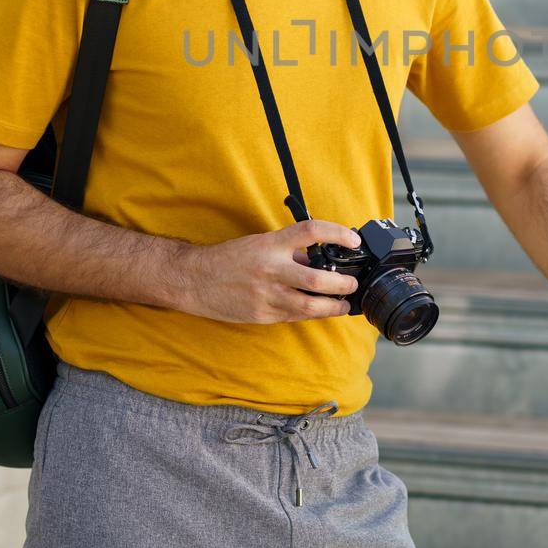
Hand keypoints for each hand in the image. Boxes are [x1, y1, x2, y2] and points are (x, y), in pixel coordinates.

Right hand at [175, 218, 360, 323]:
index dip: (336, 233)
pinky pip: (295, 316)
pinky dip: (312, 314)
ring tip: (344, 304)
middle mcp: (271, 269)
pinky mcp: (263, 315)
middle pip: (318, 279)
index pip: (311, 232)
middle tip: (352, 283)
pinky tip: (321, 311)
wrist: (195, 280)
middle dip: (343, 284)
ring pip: (311, 306)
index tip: (353, 239)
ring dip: (333, 306)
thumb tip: (318, 258)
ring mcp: (267, 295)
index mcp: (271, 244)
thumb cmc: (228, 260)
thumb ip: (289, 252)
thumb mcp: (260, 245)